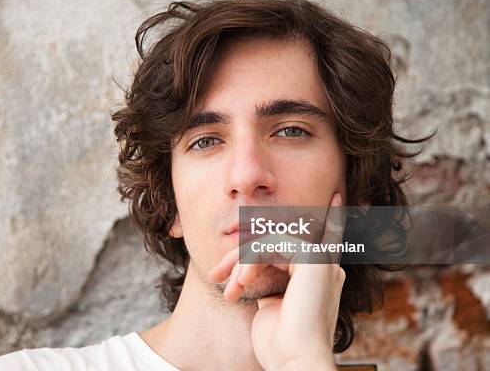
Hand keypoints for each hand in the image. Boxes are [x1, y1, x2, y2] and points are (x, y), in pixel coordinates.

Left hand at [209, 193, 345, 370]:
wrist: (294, 361)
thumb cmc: (280, 343)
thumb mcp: (271, 307)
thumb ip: (271, 284)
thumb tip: (256, 272)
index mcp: (320, 276)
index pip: (325, 239)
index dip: (332, 218)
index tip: (336, 199)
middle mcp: (324, 266)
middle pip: (275, 242)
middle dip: (241, 256)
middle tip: (215, 274)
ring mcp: (320, 261)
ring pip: (269, 243)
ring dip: (242, 265)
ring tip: (229, 290)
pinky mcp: (311, 258)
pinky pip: (270, 246)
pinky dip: (250, 264)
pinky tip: (241, 284)